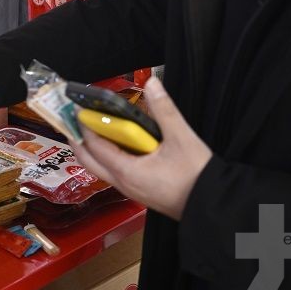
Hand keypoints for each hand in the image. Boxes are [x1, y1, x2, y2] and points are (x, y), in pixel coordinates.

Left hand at [68, 77, 211, 220]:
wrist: (214, 206)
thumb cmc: (197, 175)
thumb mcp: (181, 138)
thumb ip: (164, 110)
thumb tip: (152, 82)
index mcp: (127, 171)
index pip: (95, 146)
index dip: (85, 126)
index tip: (78, 107)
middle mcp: (123, 183)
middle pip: (89, 161)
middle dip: (80, 140)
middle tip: (76, 119)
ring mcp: (130, 190)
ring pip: (101, 168)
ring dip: (94, 149)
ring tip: (95, 127)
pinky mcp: (140, 192)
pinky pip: (115, 172)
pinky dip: (108, 156)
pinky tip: (119, 143)